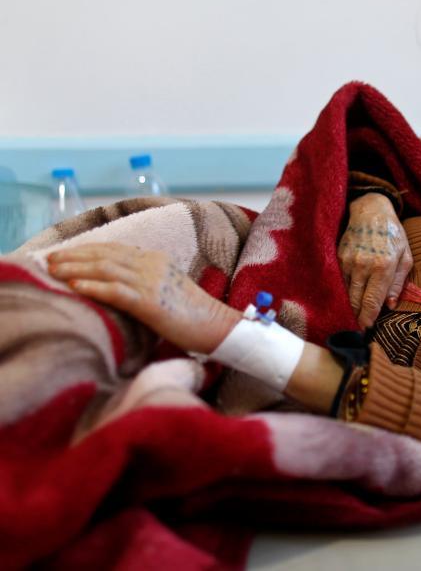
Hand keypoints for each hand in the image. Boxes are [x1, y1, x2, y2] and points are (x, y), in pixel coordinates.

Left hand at [46, 243, 239, 354]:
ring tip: (53, 271)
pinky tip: (75, 286)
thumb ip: (144, 281)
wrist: (216, 326)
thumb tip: (115, 285)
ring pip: (106, 269)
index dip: (85, 249)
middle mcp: (153, 265)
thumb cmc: (191, 315)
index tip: (62, 253)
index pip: (113, 249)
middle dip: (73, 256)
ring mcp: (152, 281)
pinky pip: (116, 290)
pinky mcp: (151, 301)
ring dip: (75, 268)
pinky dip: (94, 286)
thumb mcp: (166, 289)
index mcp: (156, 260)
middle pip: (105, 255)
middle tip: (49, 260)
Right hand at [339, 193, 412, 328]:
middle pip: (356, 301)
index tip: (367, 330)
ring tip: (353, 317)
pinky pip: (339, 281)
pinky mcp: (338, 257)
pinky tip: (346, 299)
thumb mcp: (406, 256)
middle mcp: (364, 265)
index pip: (373, 301)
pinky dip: (343, 292)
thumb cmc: (393, 235)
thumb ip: (399, 282)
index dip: (369, 318)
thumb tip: (390, 305)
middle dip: (357, 317)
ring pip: (346, 293)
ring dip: (349, 307)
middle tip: (359, 330)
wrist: (370, 211)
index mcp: (384, 266)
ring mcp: (348, 261)